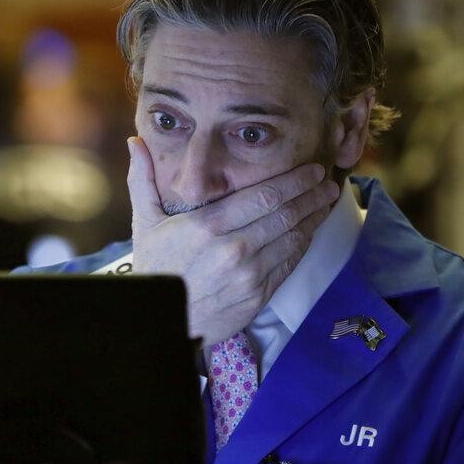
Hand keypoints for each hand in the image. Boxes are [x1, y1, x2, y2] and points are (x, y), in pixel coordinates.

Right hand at [127, 136, 339, 346]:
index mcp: (208, 225)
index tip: (311, 170)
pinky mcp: (258, 295)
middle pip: (285, 214)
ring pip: (292, 239)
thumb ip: (144, 180)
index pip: (264, 196)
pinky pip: (288, 264)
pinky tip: (309, 231)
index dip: (294, 181)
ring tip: (325, 202)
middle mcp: (234, 248)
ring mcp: (249, 274)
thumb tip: (136, 141)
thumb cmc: (155, 268)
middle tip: (327, 182)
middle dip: (311, 195)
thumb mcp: (145, 223)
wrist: (162, 321)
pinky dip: (303, 245)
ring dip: (313, 218)